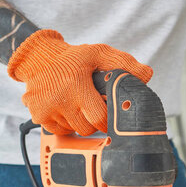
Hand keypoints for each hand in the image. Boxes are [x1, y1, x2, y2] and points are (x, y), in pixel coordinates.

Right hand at [8, 29, 152, 134]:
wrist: (39, 59)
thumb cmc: (73, 58)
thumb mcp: (99, 54)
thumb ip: (124, 63)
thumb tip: (147, 75)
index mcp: (76, 84)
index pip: (100, 118)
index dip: (110, 118)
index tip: (113, 113)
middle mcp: (59, 100)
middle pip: (88, 129)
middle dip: (95, 121)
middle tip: (95, 106)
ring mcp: (46, 110)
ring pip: (75, 131)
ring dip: (81, 122)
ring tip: (79, 104)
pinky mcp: (38, 117)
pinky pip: (61, 132)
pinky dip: (67, 124)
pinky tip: (67, 109)